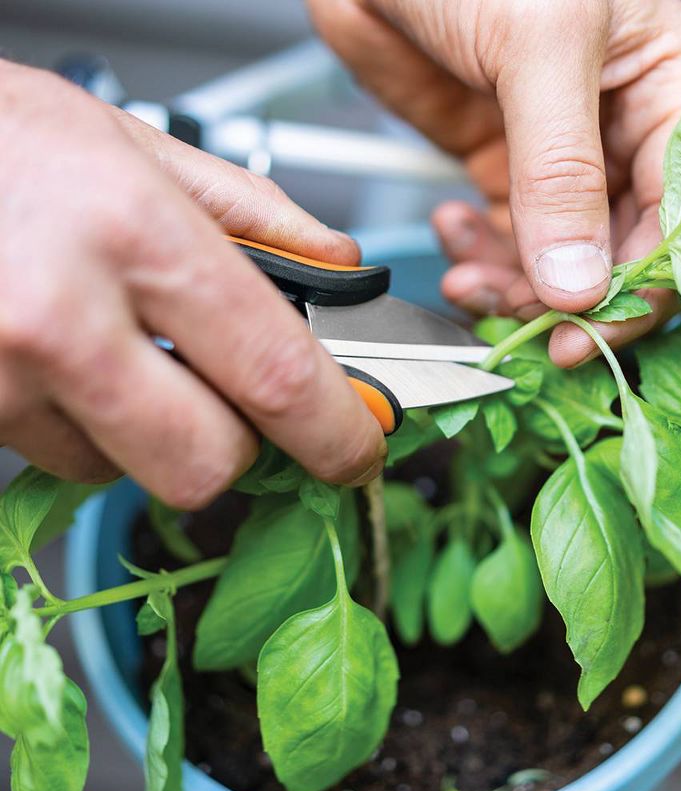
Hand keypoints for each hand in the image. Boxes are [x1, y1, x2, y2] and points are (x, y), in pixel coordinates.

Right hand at [0, 62, 384, 503]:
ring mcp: (1, 378)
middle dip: (239, 446)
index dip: (336, 431)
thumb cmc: (1, 141)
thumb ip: (256, 217)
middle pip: (207, 462)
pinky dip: (92, 431)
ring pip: (129, 472)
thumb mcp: (138, 147)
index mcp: (133, 235)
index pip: (275, 375)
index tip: (358, 449)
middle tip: (234, 398)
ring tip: (126, 353)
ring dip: (154, 433)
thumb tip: (337, 267)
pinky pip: (64, 462)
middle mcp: (60, 317)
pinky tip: (75, 366)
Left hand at [308, 0, 680, 364]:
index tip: (588, 331)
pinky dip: (477, 253)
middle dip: (568, 298)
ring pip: (556, 257)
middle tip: (525, 327)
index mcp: (665, 89)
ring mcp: (554, 155)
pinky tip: (454, 230)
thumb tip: (578, 278)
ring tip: (471, 282)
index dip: (642, 284)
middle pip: (618, 249)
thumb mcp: (542, 46)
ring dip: (514, 286)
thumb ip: (562, 169)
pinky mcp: (498, 163)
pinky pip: (503, 236)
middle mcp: (616, 131)